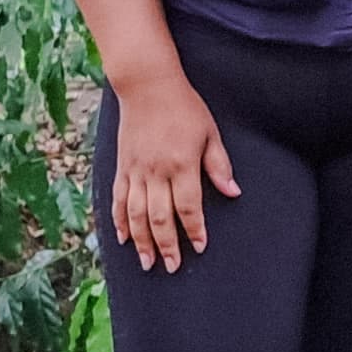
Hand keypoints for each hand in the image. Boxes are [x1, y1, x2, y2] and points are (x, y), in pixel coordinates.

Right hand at [105, 73, 236, 271]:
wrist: (147, 85)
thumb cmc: (184, 107)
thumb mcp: (210, 132)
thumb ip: (219, 165)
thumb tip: (233, 192)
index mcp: (182, 164)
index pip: (188, 207)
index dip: (194, 230)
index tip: (200, 246)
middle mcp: (156, 171)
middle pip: (159, 217)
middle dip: (166, 245)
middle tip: (171, 266)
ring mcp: (135, 170)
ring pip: (135, 214)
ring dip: (141, 242)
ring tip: (147, 262)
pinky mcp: (122, 166)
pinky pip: (118, 200)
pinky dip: (119, 221)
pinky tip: (123, 238)